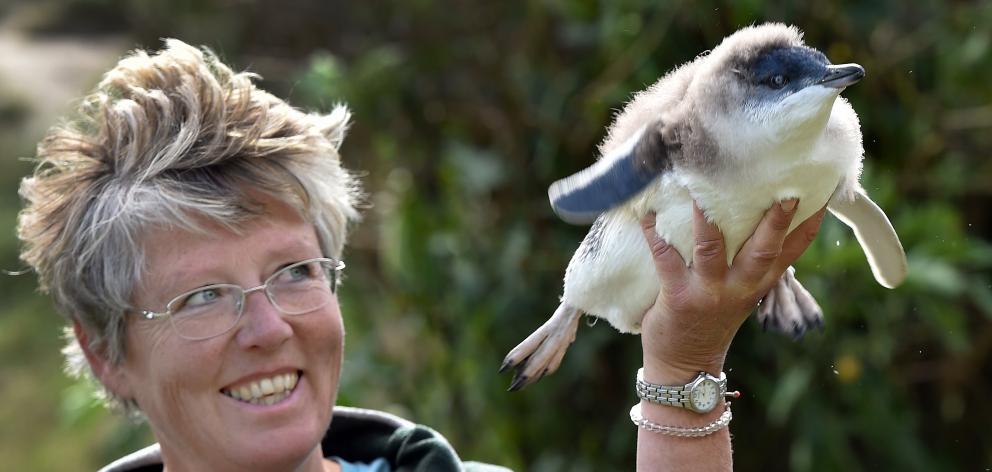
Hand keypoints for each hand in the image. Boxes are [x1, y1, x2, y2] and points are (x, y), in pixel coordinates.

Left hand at [638, 200, 826, 382]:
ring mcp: (708, 291)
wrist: (685, 365)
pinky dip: (654, 233)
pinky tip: (647, 212)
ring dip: (705, 217)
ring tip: (699, 186)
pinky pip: (665, 257)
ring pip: (711, 248)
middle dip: (775, 220)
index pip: (793, 250)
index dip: (809, 222)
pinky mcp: (677, 296)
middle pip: (763, 249)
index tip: (822, 191)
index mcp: (759, 283)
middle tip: (785, 190)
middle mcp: (739, 286)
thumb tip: (755, 213)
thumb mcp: (744, 293)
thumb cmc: (713, 318)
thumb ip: (753, 261)